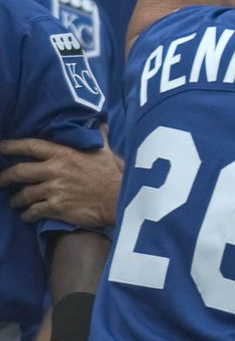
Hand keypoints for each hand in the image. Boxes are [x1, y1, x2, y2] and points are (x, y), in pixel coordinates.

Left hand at [0, 138, 120, 226]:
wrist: (118, 199)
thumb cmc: (112, 174)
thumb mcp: (105, 152)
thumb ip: (99, 138)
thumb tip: (101, 125)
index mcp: (63, 154)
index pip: (31, 146)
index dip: (12, 145)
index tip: (0, 146)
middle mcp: (54, 170)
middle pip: (19, 171)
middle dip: (5, 176)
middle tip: (0, 180)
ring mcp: (53, 190)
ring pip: (23, 194)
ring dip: (16, 199)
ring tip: (14, 202)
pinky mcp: (55, 208)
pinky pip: (33, 212)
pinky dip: (28, 215)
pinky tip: (27, 216)